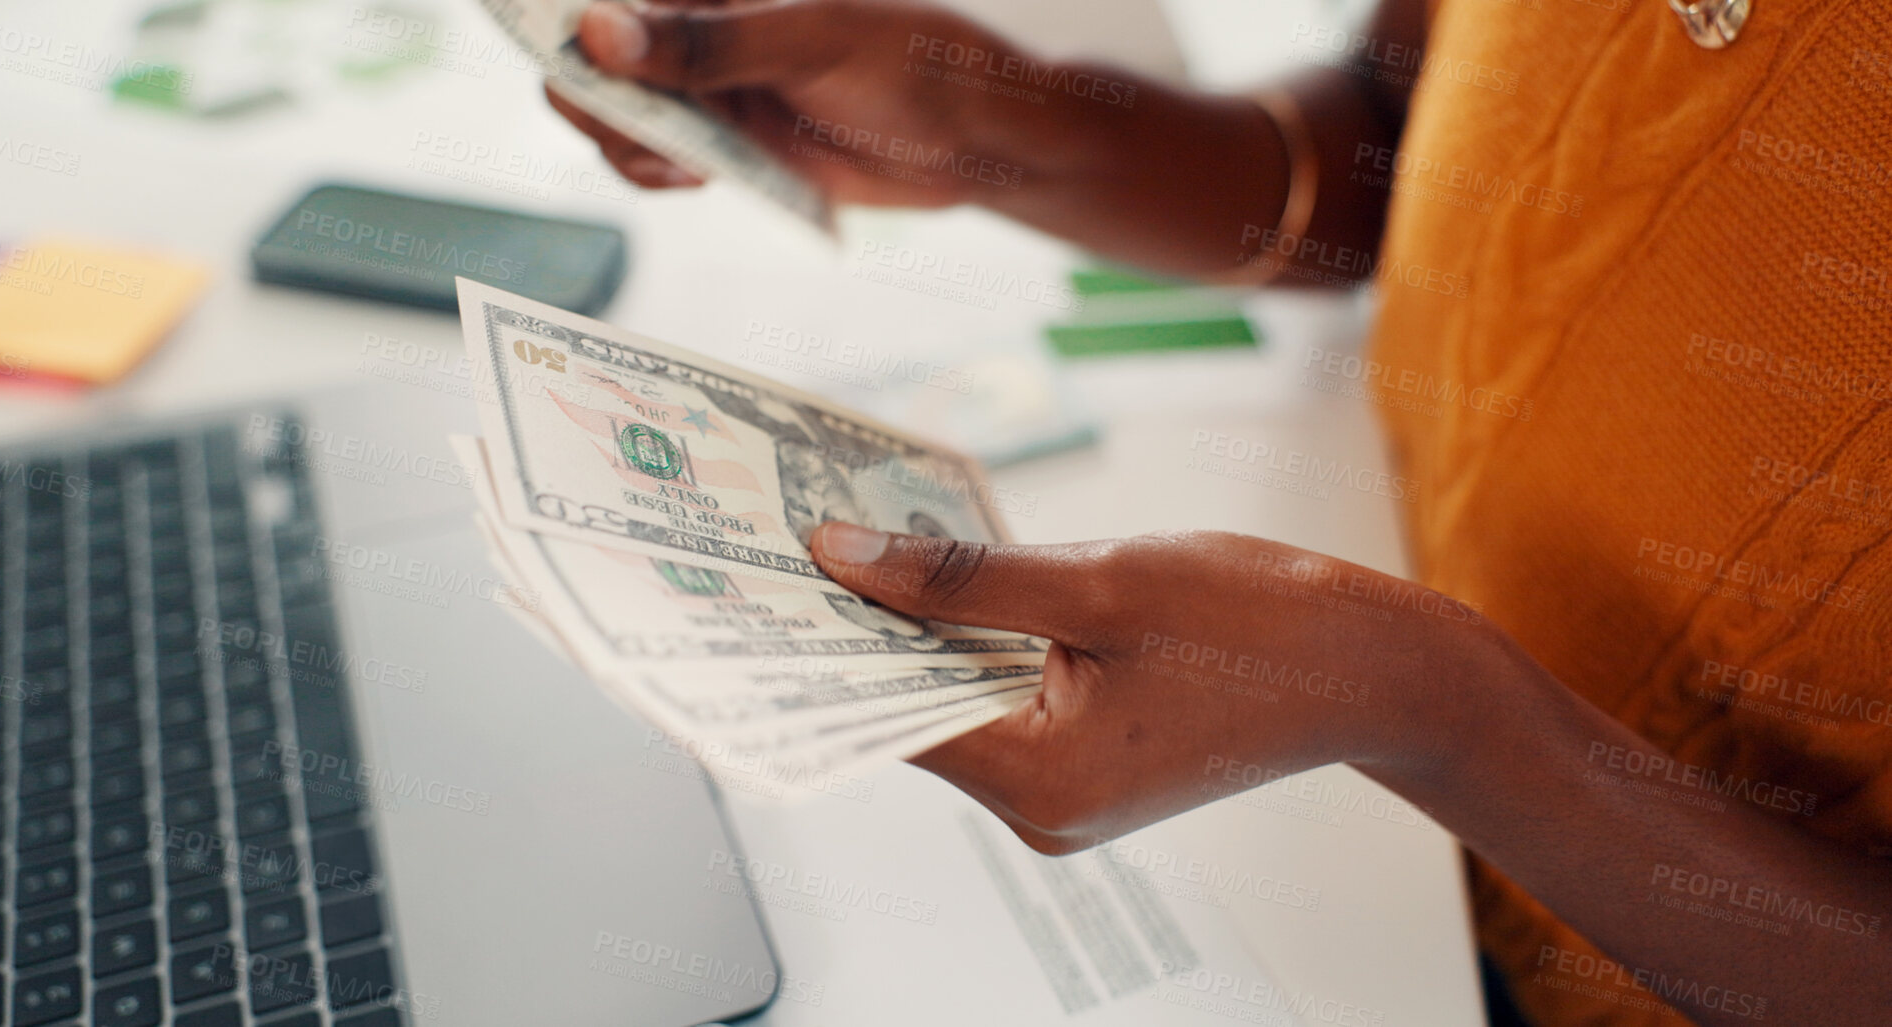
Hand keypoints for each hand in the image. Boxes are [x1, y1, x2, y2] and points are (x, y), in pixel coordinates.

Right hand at [550, 0, 1033, 204]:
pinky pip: (655, 156)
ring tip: (686, 164)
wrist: (969, 139)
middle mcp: (696, 23)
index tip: (561, 56)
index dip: (564, 22)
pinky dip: (657, 172)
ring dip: (628, 145)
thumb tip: (601, 33)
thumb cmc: (909, 61)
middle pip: (587, 57)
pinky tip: (698, 178)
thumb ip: (708, 42)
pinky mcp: (723, 138)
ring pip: (614, 114)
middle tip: (647, 134)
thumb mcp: (811, 43)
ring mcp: (705, 82)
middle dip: (595, 99)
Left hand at [808, 522, 1484, 852]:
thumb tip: (843, 556)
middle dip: (868, 625)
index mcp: (1040, 784)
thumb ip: (960, 576)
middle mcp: (1042, 810)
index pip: (889, 717)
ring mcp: (1066, 794)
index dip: (825, 643)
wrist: (1375, 668)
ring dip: (923, 628)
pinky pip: (1005, 699)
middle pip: (917, 711)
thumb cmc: (1260, 623)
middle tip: (799, 539)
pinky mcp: (1089, 764)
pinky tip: (946, 577)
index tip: (761, 583)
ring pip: (959, 701)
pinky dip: (977, 642)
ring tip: (858, 542)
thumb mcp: (1098, 580)